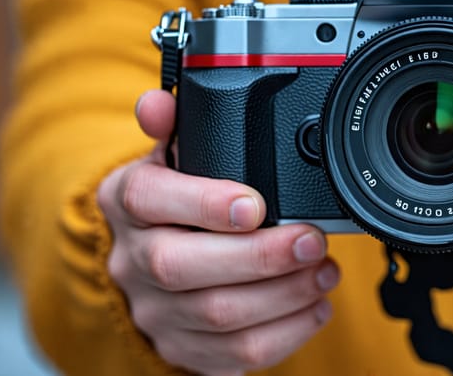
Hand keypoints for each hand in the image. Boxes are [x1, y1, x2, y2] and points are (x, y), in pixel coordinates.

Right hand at [97, 90, 338, 374]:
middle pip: (184, 266)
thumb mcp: (169, 160)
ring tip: (325, 270)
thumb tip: (159, 102)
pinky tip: (315, 307)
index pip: (150, 199)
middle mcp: (132, 260)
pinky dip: (285, 333)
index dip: (203, 202)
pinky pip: (235, 355)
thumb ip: (173, 127)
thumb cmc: (172, 206)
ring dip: (284, 295)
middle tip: (313, 241)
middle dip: (261, 256)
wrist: (148, 268)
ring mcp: (155, 311)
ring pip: (217, 315)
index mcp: (127, 202)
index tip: (257, 203)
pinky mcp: (183, 349)